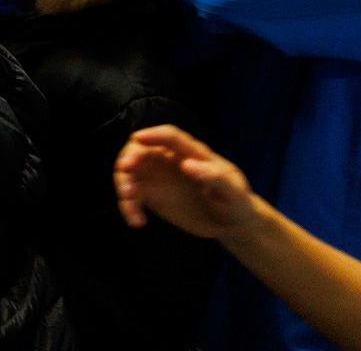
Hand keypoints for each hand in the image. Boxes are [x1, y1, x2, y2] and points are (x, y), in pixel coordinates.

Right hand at [116, 125, 253, 237]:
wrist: (231, 224)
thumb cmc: (236, 202)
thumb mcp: (233, 190)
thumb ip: (213, 177)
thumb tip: (187, 165)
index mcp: (192, 153)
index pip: (170, 137)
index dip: (153, 135)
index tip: (137, 138)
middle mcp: (170, 161)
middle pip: (141, 150)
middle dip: (129, 157)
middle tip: (125, 170)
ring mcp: (159, 178)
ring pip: (131, 173)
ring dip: (124, 183)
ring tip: (129, 200)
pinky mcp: (152, 196)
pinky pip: (133, 197)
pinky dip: (130, 207)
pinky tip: (138, 222)